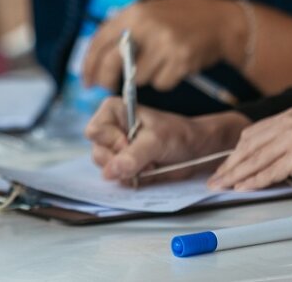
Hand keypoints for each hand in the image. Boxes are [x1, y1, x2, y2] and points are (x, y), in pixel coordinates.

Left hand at [81, 0, 246, 91]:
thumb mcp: (150, 12)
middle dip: (107, 79)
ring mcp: (165, 44)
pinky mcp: (180, 61)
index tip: (86, 79)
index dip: (89, 63)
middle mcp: (147, 27)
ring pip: (139, 77)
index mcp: (135, 12)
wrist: (221, 21)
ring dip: (145, 77)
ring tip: (160, 61)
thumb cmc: (182, 17)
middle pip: (113, 63)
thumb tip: (99, 59)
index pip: (100, 40)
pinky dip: (165, 80)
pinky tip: (175, 65)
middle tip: (108, 85)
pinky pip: (161, 84)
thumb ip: (126, 30)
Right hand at [85, 97, 248, 181]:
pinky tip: (148, 171)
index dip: (112, 142)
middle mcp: (111, 129)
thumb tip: (111, 171)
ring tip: (150, 163)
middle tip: (145, 157)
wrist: (196, 150)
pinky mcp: (124, 165)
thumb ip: (134, 155)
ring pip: (106, 169)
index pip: (94, 131)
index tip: (131, 143)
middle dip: (121, 161)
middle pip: (97, 153)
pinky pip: (117, 179)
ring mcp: (116, 149)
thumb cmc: (179, 135)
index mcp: (114, 111)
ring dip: (129, 172)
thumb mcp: (157, 141)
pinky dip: (133, 179)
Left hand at [207, 107, 291, 191]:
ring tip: (223, 187)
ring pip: (257, 159)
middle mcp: (289, 121)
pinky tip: (244, 189)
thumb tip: (260, 163)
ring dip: (237, 176)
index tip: (223, 168)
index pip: (252, 135)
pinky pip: (272, 171)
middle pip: (249, 146)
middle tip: (214, 181)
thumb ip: (286, 146)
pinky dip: (255, 181)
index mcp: (289, 116)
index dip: (235, 153)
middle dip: (230, 165)